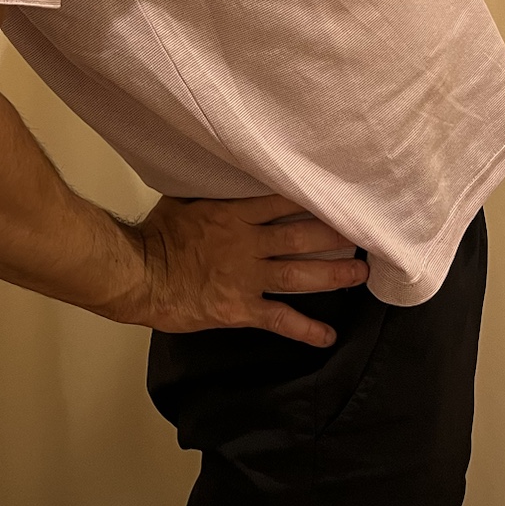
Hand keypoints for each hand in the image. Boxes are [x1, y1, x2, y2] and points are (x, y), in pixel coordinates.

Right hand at [126, 192, 368, 346]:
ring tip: (360, 275)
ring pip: (299, 274)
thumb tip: (223, 170)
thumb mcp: (184, 200)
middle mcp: (247, 243)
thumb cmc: (157, 236)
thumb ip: (211, 190)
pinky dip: (305, 329)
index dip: (313, 199)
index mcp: (234, 214)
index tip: (339, 196)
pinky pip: (279, 319)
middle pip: (301, 236)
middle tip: (364, 235)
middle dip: (335, 236)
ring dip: (333, 276)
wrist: (140, 275)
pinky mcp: (240, 308)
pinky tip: (327, 335)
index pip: (282, 201)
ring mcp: (246, 277)